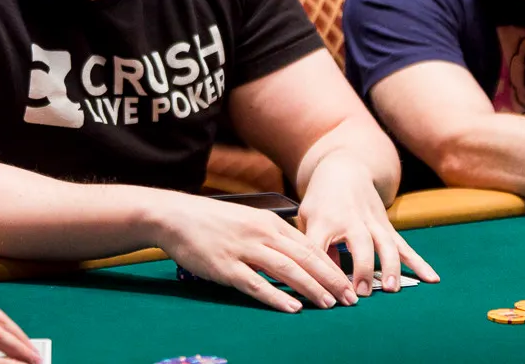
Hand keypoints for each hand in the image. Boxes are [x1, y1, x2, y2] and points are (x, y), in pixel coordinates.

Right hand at [153, 192, 354, 312]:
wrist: (175, 216)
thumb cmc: (212, 221)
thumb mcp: (247, 221)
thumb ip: (271, 236)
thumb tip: (297, 254)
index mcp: (268, 222)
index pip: (308, 245)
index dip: (331, 265)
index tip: (347, 280)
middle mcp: (261, 233)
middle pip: (304, 257)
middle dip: (330, 279)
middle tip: (349, 298)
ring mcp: (243, 250)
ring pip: (286, 270)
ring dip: (311, 288)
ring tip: (329, 304)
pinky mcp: (226, 267)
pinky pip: (256, 284)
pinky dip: (277, 297)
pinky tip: (293, 308)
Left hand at [298, 152, 438, 297]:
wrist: (345, 170)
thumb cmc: (321, 201)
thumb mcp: (307, 220)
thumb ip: (315, 248)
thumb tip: (326, 282)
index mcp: (324, 219)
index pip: (320, 247)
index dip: (324, 270)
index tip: (328, 292)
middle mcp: (351, 219)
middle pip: (360, 243)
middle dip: (362, 268)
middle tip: (362, 293)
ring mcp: (372, 222)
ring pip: (386, 244)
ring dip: (390, 266)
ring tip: (392, 288)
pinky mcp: (387, 226)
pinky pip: (404, 246)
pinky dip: (419, 262)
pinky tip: (431, 278)